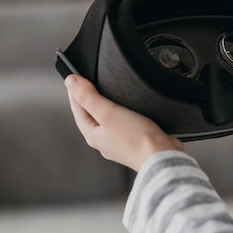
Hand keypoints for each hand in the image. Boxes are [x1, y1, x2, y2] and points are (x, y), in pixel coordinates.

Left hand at [65, 75, 184, 171]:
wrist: (161, 156)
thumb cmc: (136, 139)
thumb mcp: (107, 112)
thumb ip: (88, 97)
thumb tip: (70, 82)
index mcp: (92, 135)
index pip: (77, 108)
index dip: (74, 91)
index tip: (74, 76)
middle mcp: (102, 140)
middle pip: (89, 114)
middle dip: (86, 98)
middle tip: (85, 81)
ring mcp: (117, 142)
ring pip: (104, 119)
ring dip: (102, 105)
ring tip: (103, 92)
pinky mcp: (132, 140)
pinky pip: (119, 123)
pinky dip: (118, 113)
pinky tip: (125, 109)